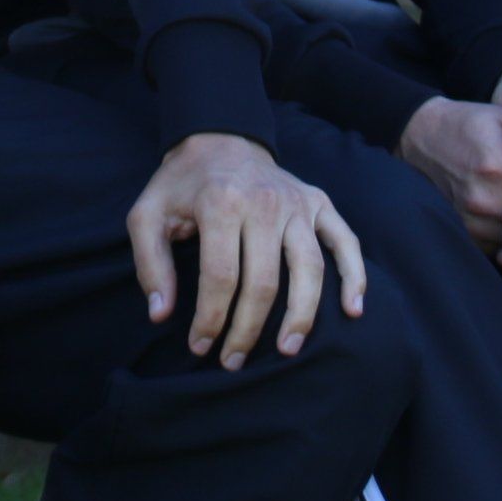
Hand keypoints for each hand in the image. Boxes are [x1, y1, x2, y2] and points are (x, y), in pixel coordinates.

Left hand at [127, 133, 366, 369]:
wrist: (220, 139)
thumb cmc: (181, 186)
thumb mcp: (147, 215)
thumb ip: (150, 265)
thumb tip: (161, 314)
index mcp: (221, 203)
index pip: (221, 276)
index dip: (210, 318)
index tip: (200, 346)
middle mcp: (265, 202)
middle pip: (264, 281)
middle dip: (247, 329)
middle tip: (233, 361)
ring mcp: (297, 203)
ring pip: (309, 268)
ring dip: (300, 315)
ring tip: (286, 350)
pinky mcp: (319, 202)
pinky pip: (345, 241)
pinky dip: (355, 276)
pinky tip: (353, 310)